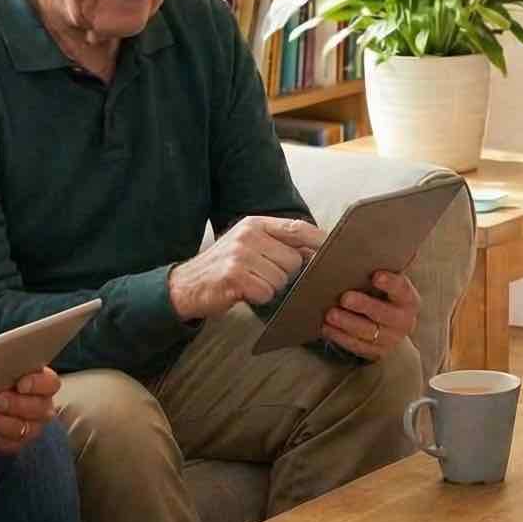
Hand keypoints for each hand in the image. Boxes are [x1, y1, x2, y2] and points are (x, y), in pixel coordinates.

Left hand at [0, 367, 60, 455]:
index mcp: (41, 381)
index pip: (50, 383)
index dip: (38, 384)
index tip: (20, 384)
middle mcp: (41, 406)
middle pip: (40, 409)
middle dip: (17, 405)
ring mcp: (30, 427)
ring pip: (24, 430)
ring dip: (1, 424)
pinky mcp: (14, 443)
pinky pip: (7, 445)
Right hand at [168, 216, 324, 320]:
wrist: (186, 285)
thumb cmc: (225, 268)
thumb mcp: (249, 246)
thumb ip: (278, 244)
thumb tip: (317, 253)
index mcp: (255, 224)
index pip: (298, 228)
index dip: (319, 241)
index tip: (336, 251)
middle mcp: (249, 234)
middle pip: (293, 260)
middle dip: (285, 275)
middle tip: (262, 276)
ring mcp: (241, 254)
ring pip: (281, 278)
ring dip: (270, 287)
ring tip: (250, 283)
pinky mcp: (235, 275)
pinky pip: (266, 292)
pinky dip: (259, 298)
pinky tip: (243, 292)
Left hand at [320, 271, 420, 359]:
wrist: (390, 326)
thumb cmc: (383, 296)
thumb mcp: (389, 282)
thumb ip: (386, 266)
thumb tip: (382, 239)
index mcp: (409, 300)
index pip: (402, 289)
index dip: (391, 283)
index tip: (376, 276)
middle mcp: (403, 321)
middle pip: (384, 314)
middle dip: (364, 305)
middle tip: (345, 297)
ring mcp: (390, 339)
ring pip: (368, 332)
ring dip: (347, 323)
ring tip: (330, 314)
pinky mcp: (376, 352)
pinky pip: (357, 346)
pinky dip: (340, 337)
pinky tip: (327, 328)